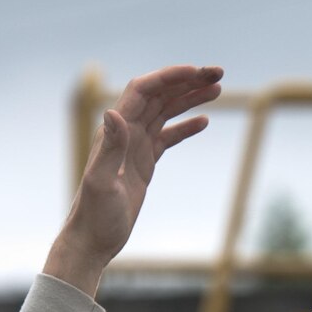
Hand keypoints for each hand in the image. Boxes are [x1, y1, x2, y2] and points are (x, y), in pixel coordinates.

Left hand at [44, 64, 222, 295]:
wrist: (93, 239)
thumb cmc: (95, 214)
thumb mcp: (102, 181)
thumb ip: (110, 147)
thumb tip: (113, 112)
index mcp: (115, 130)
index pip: (143, 90)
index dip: (169, 77)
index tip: (197, 72)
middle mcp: (125, 132)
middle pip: (159, 95)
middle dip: (187, 81)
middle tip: (219, 73)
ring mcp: (135, 146)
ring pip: (165, 112)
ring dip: (190, 98)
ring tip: (218, 90)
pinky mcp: (144, 162)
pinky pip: (167, 136)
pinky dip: (185, 126)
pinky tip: (204, 122)